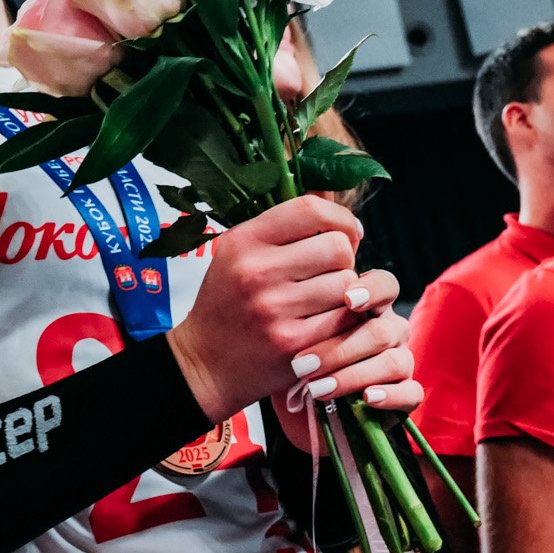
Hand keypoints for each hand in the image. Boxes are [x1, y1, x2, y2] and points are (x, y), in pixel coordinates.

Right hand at [168, 197, 413, 421]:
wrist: (205, 364)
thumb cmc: (229, 302)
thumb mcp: (241, 253)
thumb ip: (285, 224)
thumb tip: (330, 188)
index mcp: (244, 241)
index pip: (311, 209)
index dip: (341, 219)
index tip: (347, 232)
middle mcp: (256, 271)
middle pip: (338, 247)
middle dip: (343, 260)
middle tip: (329, 274)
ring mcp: (275, 308)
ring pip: (347, 284)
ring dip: (345, 292)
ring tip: (324, 300)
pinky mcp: (294, 342)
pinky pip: (345, 318)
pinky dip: (344, 320)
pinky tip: (326, 323)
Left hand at [272, 269, 422, 454]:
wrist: (303, 407)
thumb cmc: (297, 363)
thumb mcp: (292, 335)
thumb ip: (302, 313)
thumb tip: (297, 287)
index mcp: (371, 307)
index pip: (384, 286)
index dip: (372, 290)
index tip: (347, 299)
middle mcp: (391, 331)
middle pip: (381, 331)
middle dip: (340, 349)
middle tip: (302, 364)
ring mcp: (402, 362)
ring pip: (394, 362)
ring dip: (353, 376)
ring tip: (316, 389)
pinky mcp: (406, 395)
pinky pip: (411, 393)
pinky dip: (390, 396)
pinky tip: (366, 398)